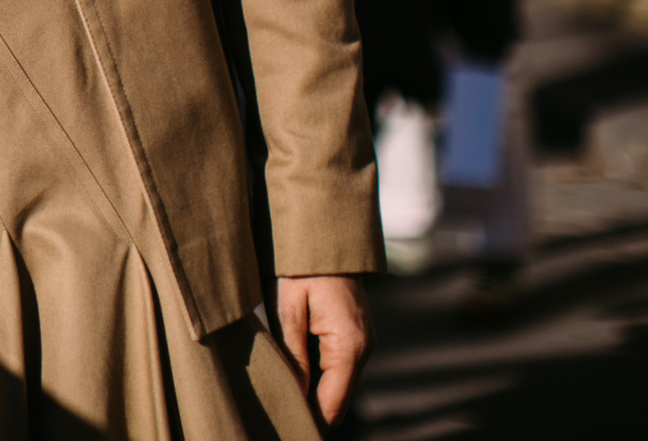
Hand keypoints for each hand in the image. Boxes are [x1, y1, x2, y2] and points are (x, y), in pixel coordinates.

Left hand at [276, 274, 370, 425]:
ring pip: (340, 382)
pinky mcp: (356, 331)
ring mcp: (364, 338)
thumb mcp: (286, 309)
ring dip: (317, 396)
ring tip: (286, 408)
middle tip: (283, 424)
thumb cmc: (298, 265)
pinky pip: (340, 365)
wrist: (321, 228)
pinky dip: (322, 378)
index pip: (333, 403)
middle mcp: (364, 346)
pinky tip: (298, 383)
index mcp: (349, 344)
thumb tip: (296, 397)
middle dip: (314, 414)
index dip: (312, 423)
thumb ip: (293, 355)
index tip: (291, 433)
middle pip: (339, 397)